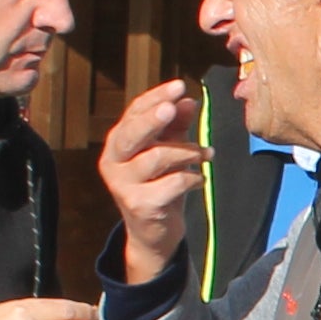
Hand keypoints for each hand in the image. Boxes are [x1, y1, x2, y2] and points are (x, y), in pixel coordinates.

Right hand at [102, 78, 204, 285]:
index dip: (156, 97)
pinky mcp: (140, 205)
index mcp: (117, 144)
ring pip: (157, 157)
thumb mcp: (168, 152)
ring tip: (207, 154)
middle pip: (133, 132)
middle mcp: (113, 162)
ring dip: (189, 152)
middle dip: (155, 118)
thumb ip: (176, 127)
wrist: (152, 234)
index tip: (180, 85)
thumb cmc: (159, 186)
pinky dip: (193, 178)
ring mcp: (123, 185)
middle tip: (175, 106)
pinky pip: (173, 183)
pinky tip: (200, 180)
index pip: (134, 113)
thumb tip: (188, 100)